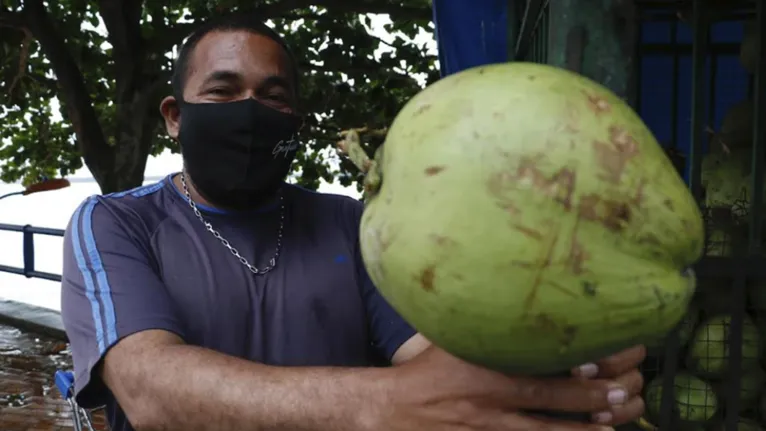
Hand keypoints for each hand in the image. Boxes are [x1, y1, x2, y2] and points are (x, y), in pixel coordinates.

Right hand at [370, 346, 643, 430]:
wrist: (392, 410)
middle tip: (627, 398)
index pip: (543, 373)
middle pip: (552, 405)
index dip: (580, 374)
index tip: (609, 367)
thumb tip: (515, 304)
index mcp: (486, 370)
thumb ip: (484, 329)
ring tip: (615, 429)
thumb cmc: (426, 371)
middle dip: (593, 403)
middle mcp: (492, 403)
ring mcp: (489, 430)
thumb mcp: (452, 342)